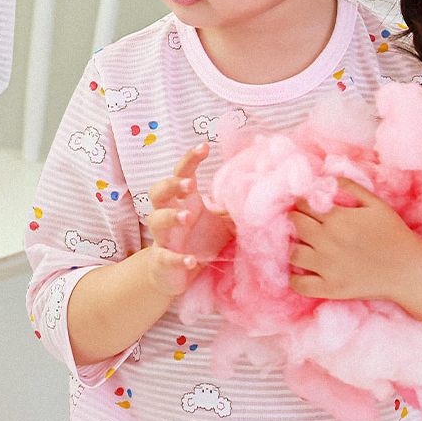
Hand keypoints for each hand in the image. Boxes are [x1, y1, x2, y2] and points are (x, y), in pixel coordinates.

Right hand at [143, 144, 230, 317]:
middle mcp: (169, 214)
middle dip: (171, 185)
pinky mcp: (163, 261)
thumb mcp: (222, 222)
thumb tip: (265, 188)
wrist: (175, 274)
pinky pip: (166, 257)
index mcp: (185, 201)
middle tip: (189, 184)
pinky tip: (191, 260)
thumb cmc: (199, 241)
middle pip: (159, 192)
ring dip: (171, 216)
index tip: (204, 146)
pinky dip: (177, 258)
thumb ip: (237, 207)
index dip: (190, 159)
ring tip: (187, 217)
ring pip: (156, 220)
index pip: (182, 173)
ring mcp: (164, 238)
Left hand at [289, 178, 419, 304]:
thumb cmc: (395, 234)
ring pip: (293, 253)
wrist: (409, 269)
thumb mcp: (376, 204)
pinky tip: (304, 273)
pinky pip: (299, 285)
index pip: (303, 204)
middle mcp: (326, 240)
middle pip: (295, 224)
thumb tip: (329, 180)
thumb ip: (351, 188)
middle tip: (305, 225)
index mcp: (336, 218)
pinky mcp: (330, 288)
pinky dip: (296, 279)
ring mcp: (326, 266)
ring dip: (296, 247)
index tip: (309, 208)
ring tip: (306, 248)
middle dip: (297, 220)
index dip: (303, 204)